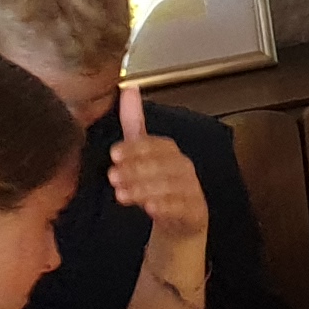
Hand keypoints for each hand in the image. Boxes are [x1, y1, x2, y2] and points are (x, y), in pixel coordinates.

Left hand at [108, 88, 209, 250]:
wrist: (180, 221)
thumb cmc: (158, 183)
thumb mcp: (144, 152)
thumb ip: (135, 122)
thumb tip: (129, 87)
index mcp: (170, 151)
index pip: (155, 144)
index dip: (135, 148)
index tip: (113, 154)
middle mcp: (184, 168)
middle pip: (163, 165)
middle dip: (136, 170)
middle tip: (112, 176)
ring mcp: (192, 190)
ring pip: (171, 186)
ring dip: (145, 189)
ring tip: (120, 195)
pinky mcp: (196, 212)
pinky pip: (183, 208)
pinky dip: (167, 207)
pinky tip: (149, 209)